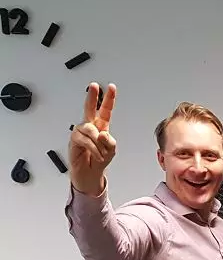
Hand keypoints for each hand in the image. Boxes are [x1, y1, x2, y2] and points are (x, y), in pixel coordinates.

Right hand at [69, 82, 116, 196]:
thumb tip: (102, 133)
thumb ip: (110, 141)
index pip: (105, 111)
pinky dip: (94, 149)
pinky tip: (96, 155)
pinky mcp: (74, 140)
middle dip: (93, 97)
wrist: (89, 173)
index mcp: (101, 126)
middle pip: (90, 109)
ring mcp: (82, 133)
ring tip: (101, 154)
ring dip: (99, 144)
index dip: (109, 99)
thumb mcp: (111, 151)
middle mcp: (91, 127)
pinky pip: (86, 141)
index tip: (112, 87)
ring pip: (91, 130)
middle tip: (94, 86)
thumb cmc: (100, 160)